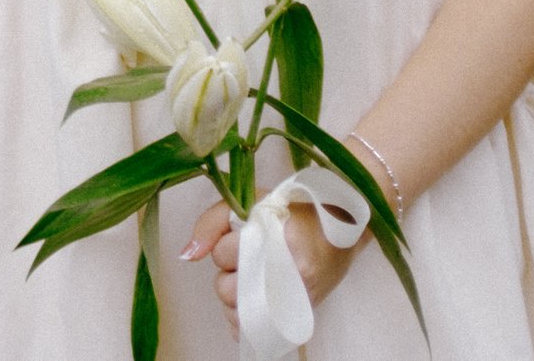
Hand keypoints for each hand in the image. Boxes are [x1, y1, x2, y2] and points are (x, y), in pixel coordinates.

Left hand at [184, 198, 360, 338]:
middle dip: (228, 272)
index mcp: (279, 237)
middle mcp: (290, 273)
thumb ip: (213, 222)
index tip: (241, 235)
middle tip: (248, 257)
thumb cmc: (295, 212)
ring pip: (235, 313)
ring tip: (252, 277)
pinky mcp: (297, 318)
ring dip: (234, 296)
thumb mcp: (254, 201)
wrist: (344, 230)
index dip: (225, 244)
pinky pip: (251, 331)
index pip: (225, 252)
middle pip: (227, 289)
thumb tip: (189, 254)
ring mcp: (295, 300)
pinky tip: (254, 299)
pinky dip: (244, 318)